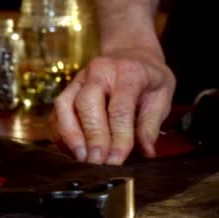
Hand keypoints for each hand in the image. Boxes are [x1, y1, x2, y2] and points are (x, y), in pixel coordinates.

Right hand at [52, 49, 174, 164]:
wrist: (131, 53)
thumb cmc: (148, 78)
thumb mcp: (162, 96)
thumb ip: (151, 124)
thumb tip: (146, 151)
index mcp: (127, 72)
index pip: (120, 108)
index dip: (118, 137)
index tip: (117, 160)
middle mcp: (99, 71)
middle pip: (87, 104)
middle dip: (92, 137)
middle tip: (97, 163)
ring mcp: (79, 79)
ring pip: (64, 106)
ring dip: (71, 136)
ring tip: (82, 159)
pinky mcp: (68, 90)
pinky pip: (56, 113)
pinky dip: (62, 134)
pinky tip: (73, 152)